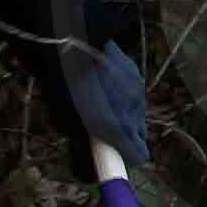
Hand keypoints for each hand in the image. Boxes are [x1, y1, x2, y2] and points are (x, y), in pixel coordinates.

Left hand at [58, 41, 151, 175]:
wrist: (76, 42)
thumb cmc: (65, 86)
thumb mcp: (67, 121)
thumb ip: (84, 145)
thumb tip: (88, 165)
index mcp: (117, 128)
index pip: (138, 157)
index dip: (125, 160)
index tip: (112, 160)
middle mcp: (134, 113)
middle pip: (140, 138)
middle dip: (125, 140)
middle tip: (103, 133)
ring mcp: (138, 93)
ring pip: (137, 115)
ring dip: (124, 116)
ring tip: (101, 104)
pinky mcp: (137, 76)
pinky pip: (134, 96)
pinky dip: (124, 97)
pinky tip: (105, 85)